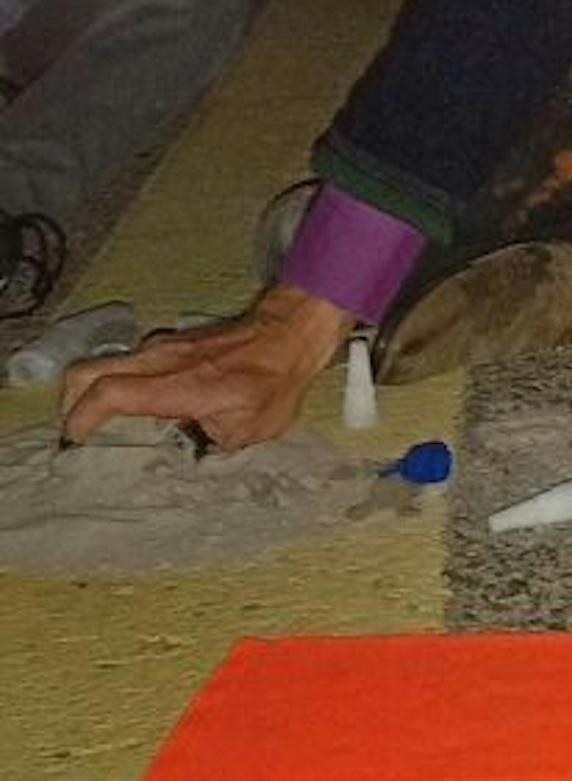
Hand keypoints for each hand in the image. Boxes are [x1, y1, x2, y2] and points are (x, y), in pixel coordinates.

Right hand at [60, 284, 353, 452]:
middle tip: (77, 429)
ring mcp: (163, 346)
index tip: (75, 440)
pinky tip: (139, 401)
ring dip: (95, 389)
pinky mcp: (173, 341)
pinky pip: (133, 360)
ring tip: (102, 420)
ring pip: (108, 362)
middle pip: (88, 371)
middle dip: (71, 401)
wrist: (291, 334)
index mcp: (176, 385)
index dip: (82, 417)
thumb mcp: (248, 429)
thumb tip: (188, 446)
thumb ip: (209, 441)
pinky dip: (123, 379)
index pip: (109, 393)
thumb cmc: (274, 382)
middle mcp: (160, 360)